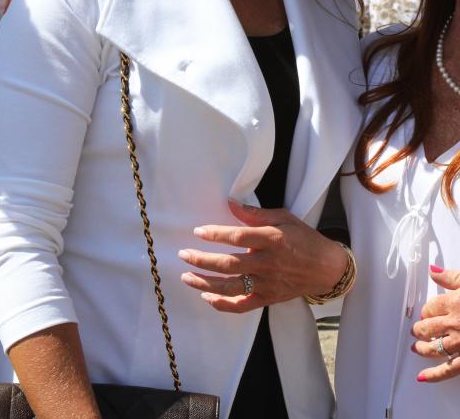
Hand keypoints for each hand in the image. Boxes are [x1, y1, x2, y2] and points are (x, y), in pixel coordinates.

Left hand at [178, 199, 346, 312]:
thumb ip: (255, 214)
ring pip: (231, 287)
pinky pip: (242, 306)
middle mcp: (268, 263)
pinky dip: (222, 304)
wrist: (327, 268)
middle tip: (183, 254)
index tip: (198, 231)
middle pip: (229, 264)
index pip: (238, 237)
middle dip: (202, 260)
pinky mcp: (268, 298)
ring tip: (186, 276)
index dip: (216, 234)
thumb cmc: (304, 238)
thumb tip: (230, 203)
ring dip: (205, 283)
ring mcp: (267, 284)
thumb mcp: (284, 218)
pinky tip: (207, 297)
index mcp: (272, 239)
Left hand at [411, 266, 459, 381]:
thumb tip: (434, 272)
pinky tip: (423, 377)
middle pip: (427, 328)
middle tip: (417, 331)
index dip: (426, 310)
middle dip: (420, 330)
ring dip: (422, 349)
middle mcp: (454, 324)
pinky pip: (448, 369)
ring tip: (416, 348)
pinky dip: (434, 375)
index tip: (427, 312)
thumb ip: (451, 277)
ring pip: (433, 349)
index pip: (430, 307)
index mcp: (454, 304)